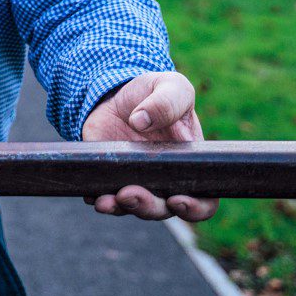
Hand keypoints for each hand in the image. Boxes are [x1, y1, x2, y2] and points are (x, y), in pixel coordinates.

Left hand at [81, 71, 217, 223]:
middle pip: (163, 210)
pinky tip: (92, 194)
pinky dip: (99, 199)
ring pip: (133, 208)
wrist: (117, 93)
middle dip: (147, 207)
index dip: (194, 209)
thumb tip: (142, 120)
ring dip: (120, 208)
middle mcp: (164, 179)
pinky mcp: (110, 176)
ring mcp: (136, 180)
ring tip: (106, 200)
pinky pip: (106, 197)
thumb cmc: (155, 93)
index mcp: (188, 163)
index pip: (203, 201)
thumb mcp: (170, 86)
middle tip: (129, 193)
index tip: (177, 200)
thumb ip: (166, 101)